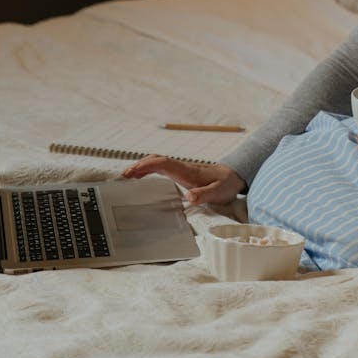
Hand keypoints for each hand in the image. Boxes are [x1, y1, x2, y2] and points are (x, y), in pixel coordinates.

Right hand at [121, 156, 245, 204]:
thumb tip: (188, 197)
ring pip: (158, 162)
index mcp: (187, 171)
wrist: (233, 176)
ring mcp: (181, 169)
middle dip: (139, 166)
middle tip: (124, 176)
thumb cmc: (226, 184)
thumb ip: (204, 195)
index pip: (163, 164)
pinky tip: (143, 176)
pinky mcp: (181, 172)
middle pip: (157, 160)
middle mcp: (182, 167)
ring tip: (128, 175)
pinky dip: (149, 169)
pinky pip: (162, 167)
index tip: (132, 172)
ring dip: (142, 166)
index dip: (146, 166)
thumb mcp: (218, 192)